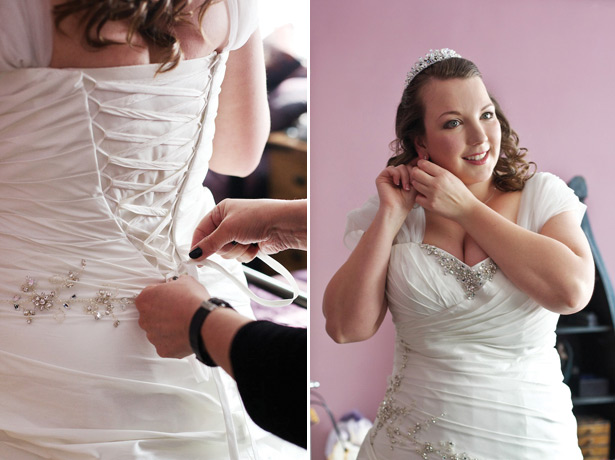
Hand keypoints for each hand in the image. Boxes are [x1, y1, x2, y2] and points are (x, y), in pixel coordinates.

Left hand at [135, 275, 208, 357]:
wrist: (203, 323)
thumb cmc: (193, 302)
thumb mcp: (185, 281)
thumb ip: (175, 283)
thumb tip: (177, 284)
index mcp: (145, 300)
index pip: (148, 295)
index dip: (161, 295)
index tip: (170, 297)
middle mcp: (144, 319)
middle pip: (151, 315)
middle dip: (162, 313)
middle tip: (178, 310)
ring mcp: (152, 336)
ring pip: (158, 331)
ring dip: (167, 328)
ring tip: (184, 323)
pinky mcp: (162, 349)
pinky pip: (166, 344)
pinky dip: (174, 340)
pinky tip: (185, 333)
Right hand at [190, 199, 306, 262]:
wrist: (283, 225)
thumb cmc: (258, 217)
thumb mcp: (228, 229)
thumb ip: (210, 244)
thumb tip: (195, 254)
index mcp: (221, 211)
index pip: (201, 230)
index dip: (198, 244)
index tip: (195, 258)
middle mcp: (229, 222)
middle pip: (214, 245)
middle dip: (225, 248)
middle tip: (233, 242)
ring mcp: (239, 235)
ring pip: (228, 254)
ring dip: (238, 251)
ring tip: (247, 241)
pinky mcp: (249, 245)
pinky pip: (240, 257)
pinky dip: (247, 254)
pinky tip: (255, 245)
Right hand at [375, 164, 417, 216]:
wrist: (397, 209)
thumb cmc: (407, 201)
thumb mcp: (415, 185)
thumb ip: (415, 174)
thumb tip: (417, 162)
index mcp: (403, 178)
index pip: (411, 168)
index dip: (415, 173)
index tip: (416, 183)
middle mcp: (395, 176)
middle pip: (406, 166)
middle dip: (410, 174)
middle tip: (411, 185)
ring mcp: (388, 177)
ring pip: (400, 167)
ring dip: (405, 176)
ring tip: (405, 187)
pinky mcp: (381, 178)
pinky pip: (391, 168)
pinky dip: (396, 175)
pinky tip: (397, 183)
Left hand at [410, 159, 475, 219]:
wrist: (466, 208)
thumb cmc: (459, 191)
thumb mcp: (452, 177)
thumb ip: (439, 171)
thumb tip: (424, 165)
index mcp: (443, 174)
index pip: (423, 164)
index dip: (420, 164)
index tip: (420, 167)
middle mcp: (436, 183)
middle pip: (415, 173)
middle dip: (415, 173)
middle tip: (418, 176)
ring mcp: (432, 194)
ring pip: (415, 184)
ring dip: (417, 184)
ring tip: (423, 186)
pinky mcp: (430, 205)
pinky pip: (417, 197)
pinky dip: (420, 197)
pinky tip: (425, 196)